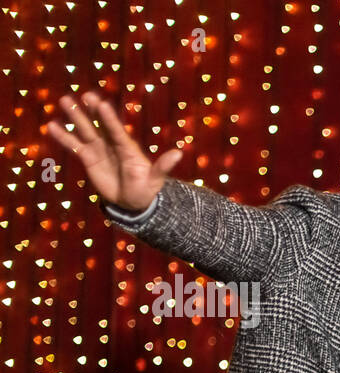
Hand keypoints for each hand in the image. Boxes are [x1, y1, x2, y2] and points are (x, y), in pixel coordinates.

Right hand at [44, 89, 182, 211]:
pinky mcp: (88, 158)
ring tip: (65, 101)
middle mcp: (112, 144)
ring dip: (75, 117)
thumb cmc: (146, 189)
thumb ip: (162, 167)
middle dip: (93, 111)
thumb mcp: (155, 180)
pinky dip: (64, 137)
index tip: (102, 104)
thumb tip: (178, 153)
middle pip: (101, 125)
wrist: (132, 202)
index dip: (109, 119)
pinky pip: (74, 145)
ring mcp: (99, 149)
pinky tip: (52, 126)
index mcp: (128, 148)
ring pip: (86, 131)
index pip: (117, 131)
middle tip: (85, 95)